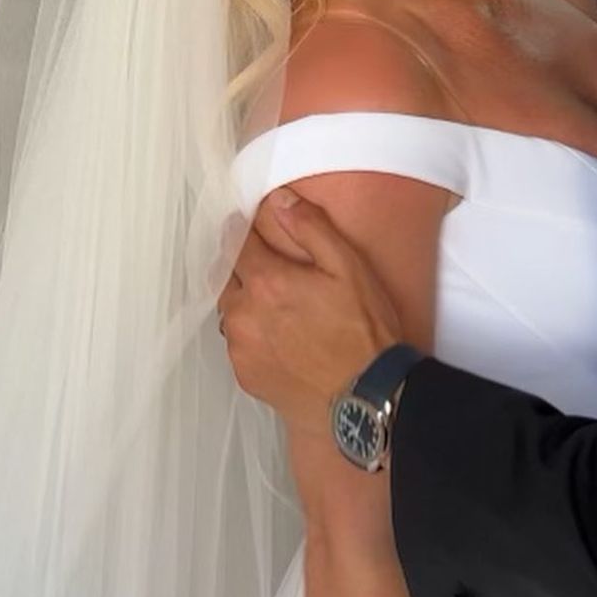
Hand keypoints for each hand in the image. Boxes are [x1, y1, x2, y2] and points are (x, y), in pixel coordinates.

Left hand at [218, 189, 402, 434]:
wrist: (365, 395)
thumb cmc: (362, 330)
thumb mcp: (348, 266)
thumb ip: (311, 228)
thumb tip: (281, 201)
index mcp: (266, 281)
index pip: (239, 243)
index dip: (248, 232)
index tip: (257, 231)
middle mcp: (243, 314)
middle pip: (230, 277)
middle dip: (248, 269)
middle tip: (279, 273)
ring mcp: (241, 348)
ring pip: (231, 312)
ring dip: (248, 303)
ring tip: (282, 308)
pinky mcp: (246, 375)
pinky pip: (239, 344)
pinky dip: (253, 335)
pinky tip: (283, 338)